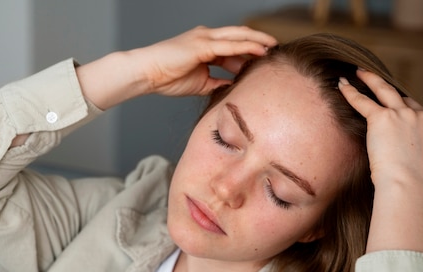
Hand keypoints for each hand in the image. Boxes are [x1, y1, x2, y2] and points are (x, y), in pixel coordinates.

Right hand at [77, 26, 275, 108]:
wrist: (147, 74)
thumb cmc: (167, 78)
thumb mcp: (200, 82)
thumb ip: (218, 81)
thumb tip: (233, 86)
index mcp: (204, 45)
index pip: (233, 44)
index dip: (250, 50)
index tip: (264, 59)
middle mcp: (206, 37)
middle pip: (239, 35)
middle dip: (259, 40)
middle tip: (275, 48)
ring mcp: (204, 39)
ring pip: (238, 36)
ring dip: (258, 41)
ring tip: (273, 47)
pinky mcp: (202, 45)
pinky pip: (230, 45)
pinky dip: (247, 47)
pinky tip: (260, 52)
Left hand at [338, 69, 422, 192]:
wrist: (410, 187)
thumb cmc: (413, 188)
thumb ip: (416, 157)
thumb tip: (401, 163)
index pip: (421, 115)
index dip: (407, 113)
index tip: (397, 112)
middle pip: (405, 98)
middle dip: (391, 90)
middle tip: (379, 82)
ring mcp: (404, 116)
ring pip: (385, 91)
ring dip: (371, 80)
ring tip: (359, 72)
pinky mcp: (383, 118)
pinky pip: (363, 101)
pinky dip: (351, 93)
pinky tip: (342, 86)